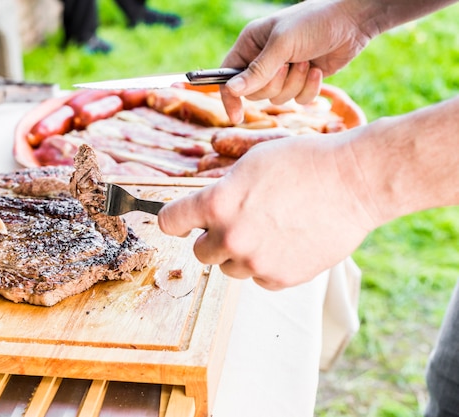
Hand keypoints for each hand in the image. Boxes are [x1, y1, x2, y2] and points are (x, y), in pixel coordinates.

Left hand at [158, 132, 375, 289]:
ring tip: (269, 230)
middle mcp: (231, 237)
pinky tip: (287, 242)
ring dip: (240, 254)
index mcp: (217, 204)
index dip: (176, 219)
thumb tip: (206, 212)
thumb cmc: (304, 162)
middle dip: (212, 238)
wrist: (354, 181)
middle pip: (199, 252)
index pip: (170, 221)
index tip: (182, 221)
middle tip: (237, 222)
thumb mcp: (251, 164)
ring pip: (230, 268)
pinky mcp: (281, 278)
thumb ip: (221, 191)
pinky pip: (259, 278)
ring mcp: (256, 262)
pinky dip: (267, 265)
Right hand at [220, 0, 371, 123]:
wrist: (352, 21)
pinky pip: (297, 99)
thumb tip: (232, 90)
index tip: (236, 116)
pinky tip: (317, 70)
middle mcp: (262, 59)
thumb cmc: (314, 22)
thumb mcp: (282, 44)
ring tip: (307, 63)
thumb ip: (257, 70)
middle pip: (255, 93)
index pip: (228, 75)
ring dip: (294, 84)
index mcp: (250, 44)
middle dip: (274, 84)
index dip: (229, 96)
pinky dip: (309, 89)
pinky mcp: (301, 80)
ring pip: (277, 98)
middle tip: (288, 66)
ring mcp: (282, 71)